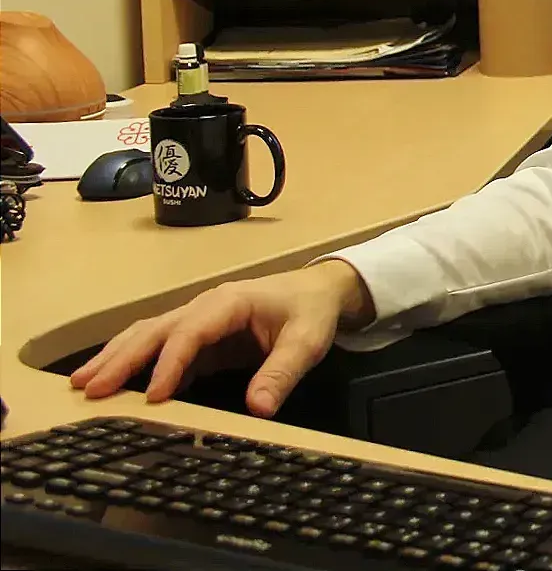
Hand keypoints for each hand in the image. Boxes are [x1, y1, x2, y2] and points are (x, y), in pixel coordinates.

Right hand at [68, 260, 372, 416]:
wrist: (318, 291)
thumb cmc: (310, 312)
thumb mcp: (307, 341)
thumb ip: (282, 372)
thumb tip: (258, 409)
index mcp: (228, 303)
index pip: (190, 332)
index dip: (170, 363)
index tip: (152, 396)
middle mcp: (204, 308)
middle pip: (154, 331)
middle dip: (121, 359)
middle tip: (89, 390)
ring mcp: (197, 322)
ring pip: (147, 337)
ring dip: (116, 359)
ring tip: (82, 385)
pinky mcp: (198, 339)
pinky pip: (160, 350)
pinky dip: (134, 367)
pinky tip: (114, 389)